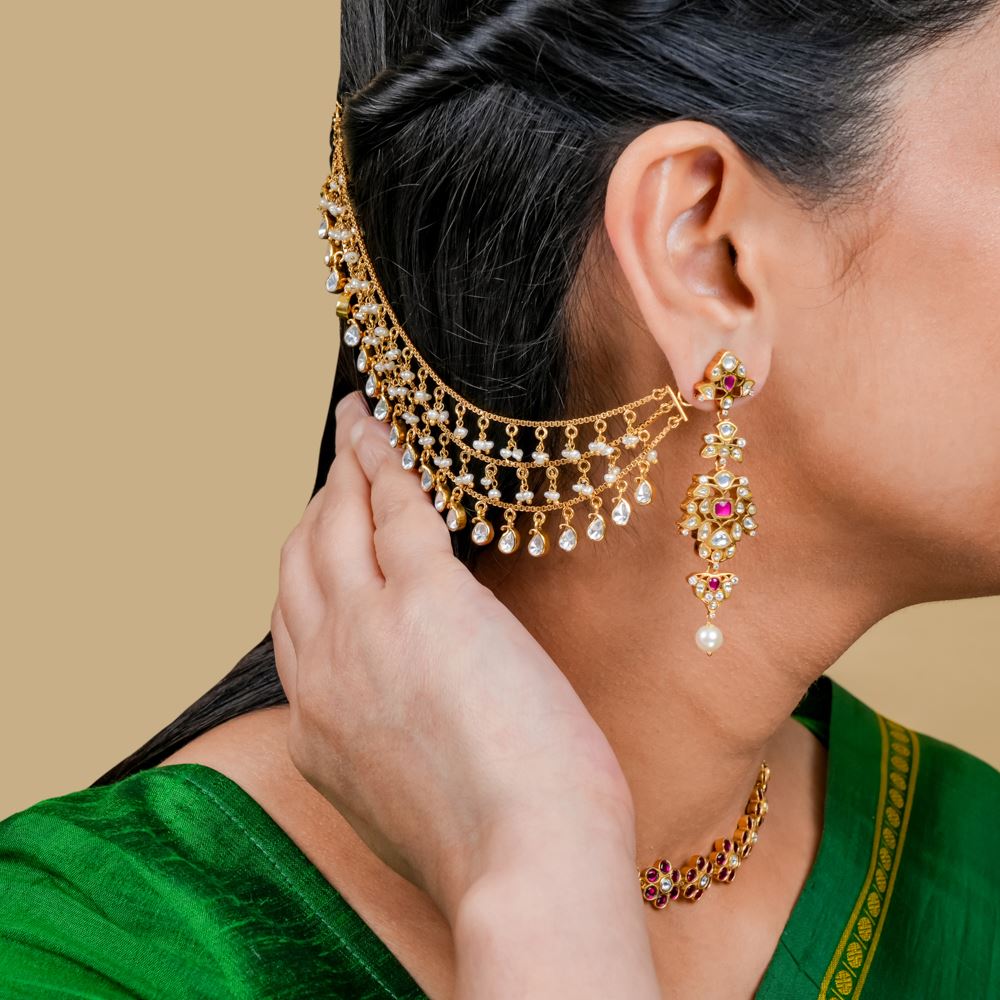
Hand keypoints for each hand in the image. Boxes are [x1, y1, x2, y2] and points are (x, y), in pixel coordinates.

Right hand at [271, 390, 636, 921]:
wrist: (526, 866)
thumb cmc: (492, 845)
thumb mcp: (402, 799)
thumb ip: (386, 741)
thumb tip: (414, 695)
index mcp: (315, 731)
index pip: (295, 627)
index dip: (310, 572)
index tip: (326, 539)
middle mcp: (323, 672)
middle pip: (301, 565)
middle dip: (315, 508)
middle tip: (336, 465)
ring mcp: (367, 632)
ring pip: (337, 526)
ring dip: (344, 468)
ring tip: (357, 427)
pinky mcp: (430, 602)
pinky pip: (397, 510)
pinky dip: (387, 463)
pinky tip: (390, 434)